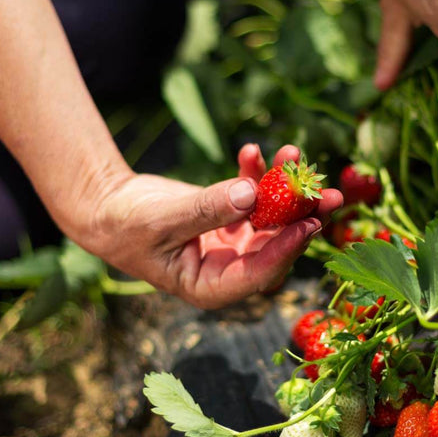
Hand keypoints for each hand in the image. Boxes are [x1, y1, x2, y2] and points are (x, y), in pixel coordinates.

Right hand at [80, 144, 341, 308]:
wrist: (107, 208)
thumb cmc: (125, 226)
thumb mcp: (162, 220)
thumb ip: (206, 210)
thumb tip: (251, 195)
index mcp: (212, 286)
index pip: (259, 274)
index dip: (287, 249)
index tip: (310, 223)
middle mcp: (230, 267)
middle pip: (277, 245)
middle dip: (302, 217)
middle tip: (330, 194)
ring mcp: (233, 242)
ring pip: (271, 217)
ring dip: (285, 188)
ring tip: (294, 153)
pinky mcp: (230, 216)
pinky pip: (252, 195)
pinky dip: (255, 173)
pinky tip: (251, 150)